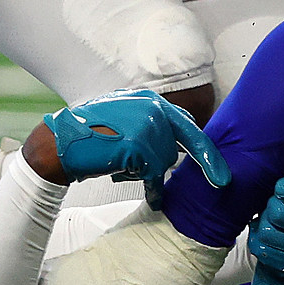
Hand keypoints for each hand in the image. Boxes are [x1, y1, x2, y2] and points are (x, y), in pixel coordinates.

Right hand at [43, 90, 228, 187]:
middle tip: (187, 174)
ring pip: (164, 161)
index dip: (206, 151)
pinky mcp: (139, 144)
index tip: (222, 174)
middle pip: (176, 146)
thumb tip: (176, 145)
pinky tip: (130, 180)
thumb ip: (150, 125)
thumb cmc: (90, 134)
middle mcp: (153, 108)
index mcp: (150, 100)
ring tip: (118, 162)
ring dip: (145, 170)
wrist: (61, 142)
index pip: (188, 125)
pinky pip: (152, 173)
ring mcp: (147, 125)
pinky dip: (146, 184)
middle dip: (169, 162)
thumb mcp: (123, 118)